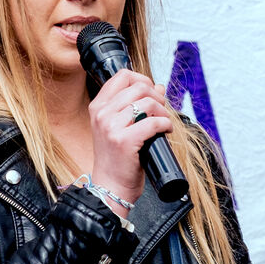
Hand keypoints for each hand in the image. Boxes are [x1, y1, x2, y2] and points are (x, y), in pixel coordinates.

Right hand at [89, 69, 172, 206]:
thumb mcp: (119, 127)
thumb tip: (159, 87)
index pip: (122, 76)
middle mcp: (102, 114)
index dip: (142, 80)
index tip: (151, 93)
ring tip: (164, 122)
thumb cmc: (117, 158)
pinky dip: (165, 125)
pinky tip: (166, 131)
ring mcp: (111, 127)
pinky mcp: (124, 141)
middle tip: (162, 111)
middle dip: (157, 97)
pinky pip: (153, 122)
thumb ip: (134, 105)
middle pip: (139, 87)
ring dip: (163, 111)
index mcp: (98, 106)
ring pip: (147, 102)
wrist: (110, 187)